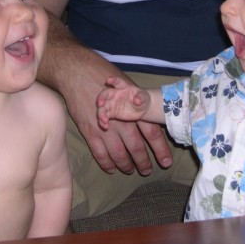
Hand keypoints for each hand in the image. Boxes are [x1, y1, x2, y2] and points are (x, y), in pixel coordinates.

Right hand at [40, 15, 172, 174]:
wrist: (77, 73)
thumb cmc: (104, 76)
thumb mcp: (127, 85)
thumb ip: (138, 102)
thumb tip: (152, 113)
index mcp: (134, 108)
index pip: (152, 133)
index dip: (160, 149)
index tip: (166, 162)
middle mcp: (122, 120)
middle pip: (136, 147)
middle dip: (143, 162)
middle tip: (147, 171)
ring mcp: (105, 128)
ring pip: (119, 154)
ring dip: (126, 165)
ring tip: (130, 170)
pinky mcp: (90, 132)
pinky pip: (100, 154)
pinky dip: (107, 164)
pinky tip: (111, 169)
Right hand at [96, 75, 151, 129]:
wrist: (141, 109)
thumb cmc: (142, 98)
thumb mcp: (143, 97)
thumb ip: (140, 97)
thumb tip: (137, 100)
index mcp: (123, 87)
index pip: (117, 82)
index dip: (113, 80)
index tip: (108, 80)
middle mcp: (114, 94)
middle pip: (105, 95)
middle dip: (101, 98)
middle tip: (100, 104)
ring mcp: (111, 103)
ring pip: (102, 107)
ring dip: (101, 113)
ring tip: (104, 120)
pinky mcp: (111, 113)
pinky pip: (104, 116)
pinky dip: (103, 121)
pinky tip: (105, 126)